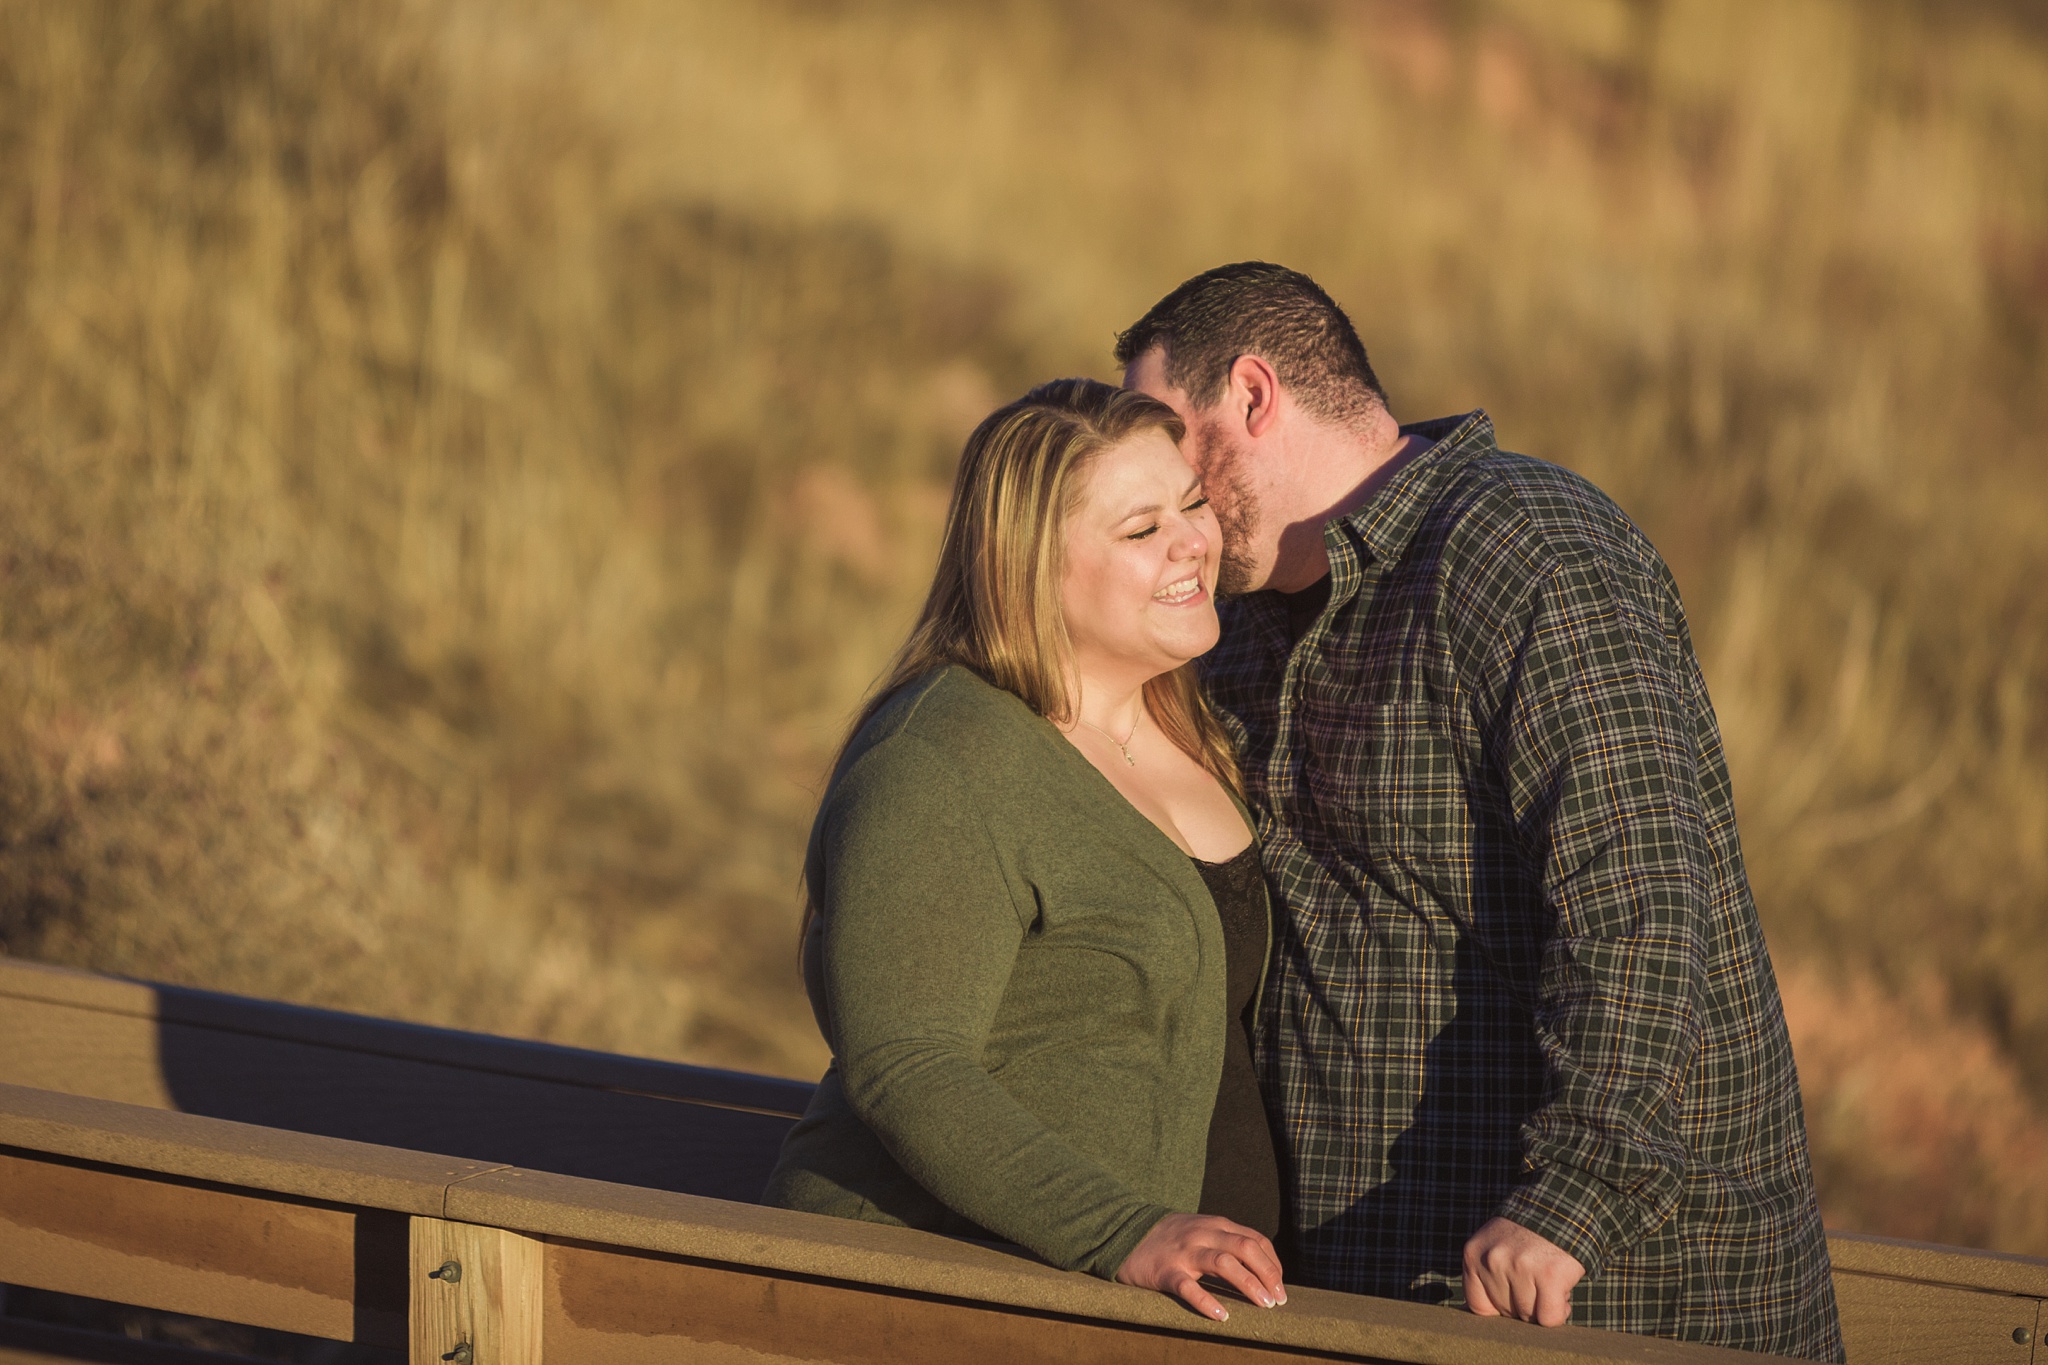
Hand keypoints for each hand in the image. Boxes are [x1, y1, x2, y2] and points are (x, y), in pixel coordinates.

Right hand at [1116, 1213, 1287, 1321]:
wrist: (1125, 1233)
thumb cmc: (1172, 1239)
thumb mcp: (1202, 1231)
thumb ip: (1227, 1242)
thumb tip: (1261, 1270)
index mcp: (1216, 1225)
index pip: (1256, 1240)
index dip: (1274, 1264)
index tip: (1280, 1287)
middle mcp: (1203, 1235)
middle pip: (1246, 1249)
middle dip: (1268, 1274)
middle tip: (1278, 1301)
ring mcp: (1184, 1252)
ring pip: (1223, 1264)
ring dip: (1249, 1285)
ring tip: (1263, 1305)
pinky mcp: (1165, 1271)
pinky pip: (1188, 1287)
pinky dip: (1206, 1301)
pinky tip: (1221, 1316)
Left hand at [1462, 1217, 1583, 1326]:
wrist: (1563, 1208)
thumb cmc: (1527, 1236)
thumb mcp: (1493, 1245)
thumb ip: (1485, 1275)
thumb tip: (1487, 1320)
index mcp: (1473, 1254)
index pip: (1478, 1306)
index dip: (1500, 1309)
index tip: (1514, 1298)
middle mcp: (1492, 1260)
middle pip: (1506, 1313)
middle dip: (1524, 1304)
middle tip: (1536, 1280)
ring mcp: (1520, 1267)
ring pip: (1529, 1317)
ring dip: (1543, 1306)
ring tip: (1548, 1280)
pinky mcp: (1549, 1276)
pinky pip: (1549, 1318)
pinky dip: (1559, 1312)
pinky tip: (1560, 1292)